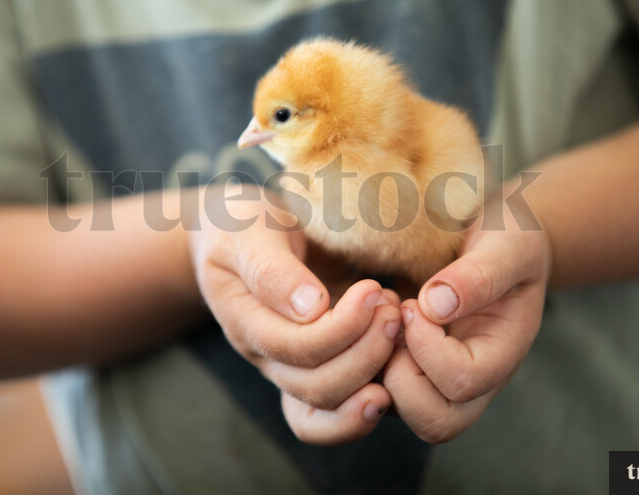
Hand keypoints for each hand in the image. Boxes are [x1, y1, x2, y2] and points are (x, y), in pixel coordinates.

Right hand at [188, 184, 401, 444]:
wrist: (240, 232)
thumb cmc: (242, 224)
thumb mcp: (247, 232)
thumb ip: (272, 270)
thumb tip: (311, 309)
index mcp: (244, 321)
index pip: (293, 347)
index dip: (340, 329)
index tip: (372, 290)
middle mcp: (266, 356)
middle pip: (316, 387)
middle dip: (364, 354)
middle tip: (394, 311)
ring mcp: (291, 368)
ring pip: (332, 403)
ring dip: (373, 370)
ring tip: (398, 325)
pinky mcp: (317, 367)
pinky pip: (337, 413)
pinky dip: (369, 399)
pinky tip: (397, 370)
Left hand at [383, 207, 549, 442]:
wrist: (492, 235)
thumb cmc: (506, 235)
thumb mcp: (508, 242)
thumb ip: (480, 274)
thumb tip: (434, 306)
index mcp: (501, 354)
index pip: (464, 382)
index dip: (429, 347)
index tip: (413, 302)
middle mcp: (470, 382)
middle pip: (435, 422)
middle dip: (400, 374)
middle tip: (390, 322)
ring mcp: (435, 381)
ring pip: (396, 414)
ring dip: (374, 369)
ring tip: (376, 319)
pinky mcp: (402, 370)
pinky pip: (369, 392)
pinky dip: (356, 362)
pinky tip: (361, 318)